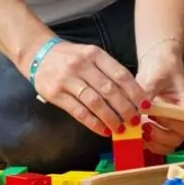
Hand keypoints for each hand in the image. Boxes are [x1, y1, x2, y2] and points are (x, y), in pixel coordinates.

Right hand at [31, 40, 146, 137]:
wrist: (38, 54)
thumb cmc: (69, 57)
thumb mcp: (90, 55)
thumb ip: (107, 71)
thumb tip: (131, 95)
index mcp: (94, 54)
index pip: (120, 74)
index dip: (135, 92)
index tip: (145, 105)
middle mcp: (82, 65)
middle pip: (109, 90)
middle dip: (125, 108)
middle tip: (134, 120)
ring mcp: (67, 79)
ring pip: (94, 102)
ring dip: (110, 118)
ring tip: (120, 128)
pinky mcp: (55, 94)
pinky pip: (78, 111)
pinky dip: (93, 123)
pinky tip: (103, 130)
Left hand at [135, 41, 183, 155]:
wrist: (156, 61)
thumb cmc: (160, 66)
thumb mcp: (153, 78)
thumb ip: (147, 95)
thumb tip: (139, 110)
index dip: (170, 125)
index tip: (154, 115)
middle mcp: (182, 118)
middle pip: (177, 139)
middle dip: (160, 137)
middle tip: (144, 127)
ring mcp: (171, 124)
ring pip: (168, 145)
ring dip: (153, 143)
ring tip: (140, 132)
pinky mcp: (160, 126)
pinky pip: (158, 143)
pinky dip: (148, 143)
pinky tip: (137, 134)